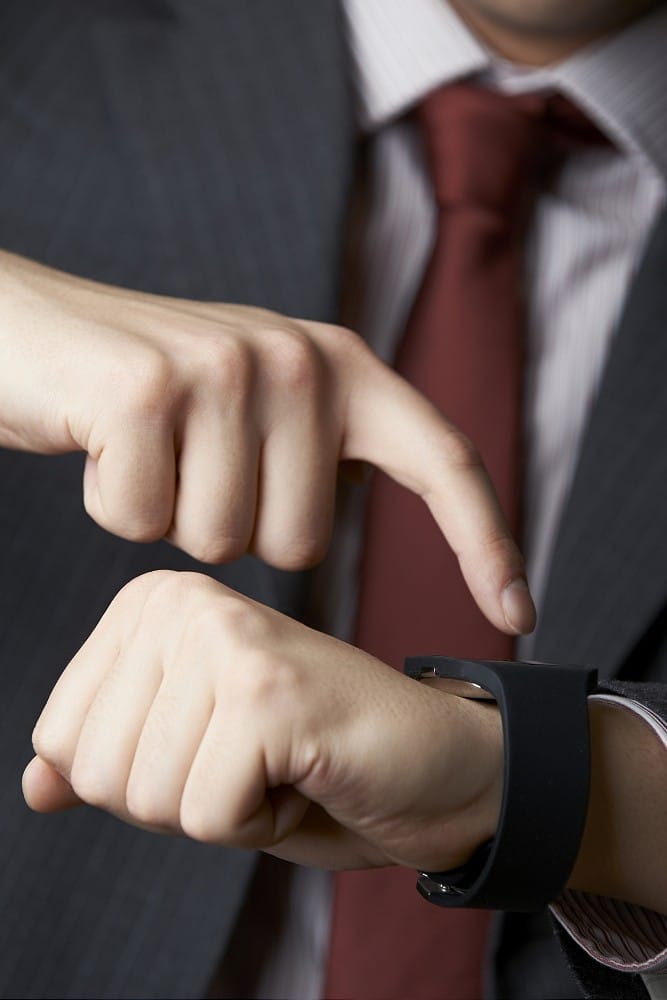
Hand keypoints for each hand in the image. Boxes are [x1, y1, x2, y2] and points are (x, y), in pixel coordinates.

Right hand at [0, 249, 533, 633]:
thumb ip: (314, 442)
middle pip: (300, 544)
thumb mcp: (252, 401)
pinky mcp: (147, 392)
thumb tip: (354, 502)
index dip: (486, 540)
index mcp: (338, 363)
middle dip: (236, 531)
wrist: (23, 328)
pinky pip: (142, 525)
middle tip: (188, 464)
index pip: (442, 459)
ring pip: (222, 545)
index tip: (520, 612)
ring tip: (146, 450)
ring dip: (173, 520)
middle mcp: (297, 358)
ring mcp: (224, 370)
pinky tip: (101, 447)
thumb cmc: (144, 387)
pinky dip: (112, 507)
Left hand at [23, 571, 503, 871]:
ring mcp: (226, 638)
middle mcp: (181, 600)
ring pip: (147, 796)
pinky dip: (258, 823)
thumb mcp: (191, 761)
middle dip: (178, 800)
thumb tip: (36, 786)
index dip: (139, 779)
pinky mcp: (267, 688)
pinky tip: (305, 773)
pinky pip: (208, 813)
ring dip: (221, 812)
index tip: (216, 749)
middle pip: (96, 770)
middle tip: (254, 760)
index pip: (60, 737)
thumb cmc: (311, 763)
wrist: (432, 766)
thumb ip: (110, 762)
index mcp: (151, 605)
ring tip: (281, 762)